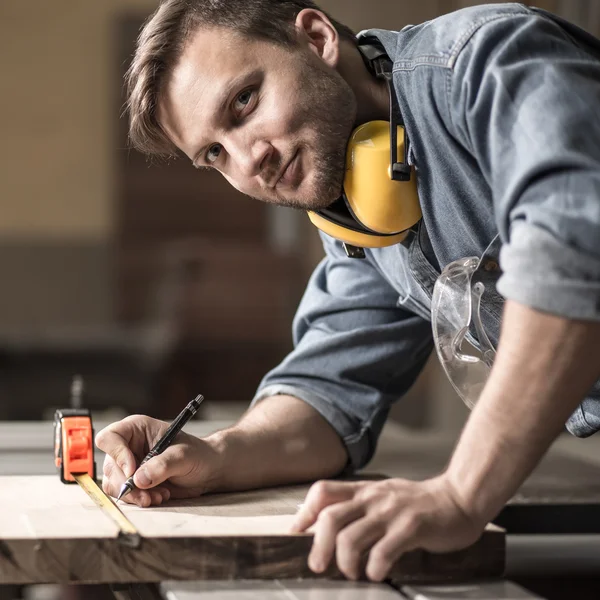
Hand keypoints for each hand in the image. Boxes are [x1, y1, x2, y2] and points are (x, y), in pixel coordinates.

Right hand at [95, 415, 222, 506]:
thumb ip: (162, 465)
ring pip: (114, 483)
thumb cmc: (197, 454)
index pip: (110, 437)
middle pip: (110, 465)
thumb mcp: (183, 456)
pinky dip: (139, 499)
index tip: (132, 471)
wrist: (207, 471)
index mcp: (137, 429)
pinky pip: (125, 494)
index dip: (117, 454)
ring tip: (159, 495)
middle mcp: (129, 446)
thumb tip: (138, 479)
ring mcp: (129, 465)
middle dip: (127, 484)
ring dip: (134, 495)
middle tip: (147, 494)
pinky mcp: (133, 482)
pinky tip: (159, 496)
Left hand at [290, 476, 484, 581]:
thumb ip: (358, 507)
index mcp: (363, 491)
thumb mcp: (382, 496)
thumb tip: (328, 526)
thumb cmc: (418, 503)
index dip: (304, 512)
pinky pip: (383, 551)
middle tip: (319, 565)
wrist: (458, 498)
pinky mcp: (411, 528)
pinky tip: (377, 573)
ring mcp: (391, 513)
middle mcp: (372, 499)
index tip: (297, 533)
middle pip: (330, 518)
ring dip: (345, 562)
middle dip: (318, 546)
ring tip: (352, 573)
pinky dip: (374, 568)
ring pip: (350, 537)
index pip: (322, 492)